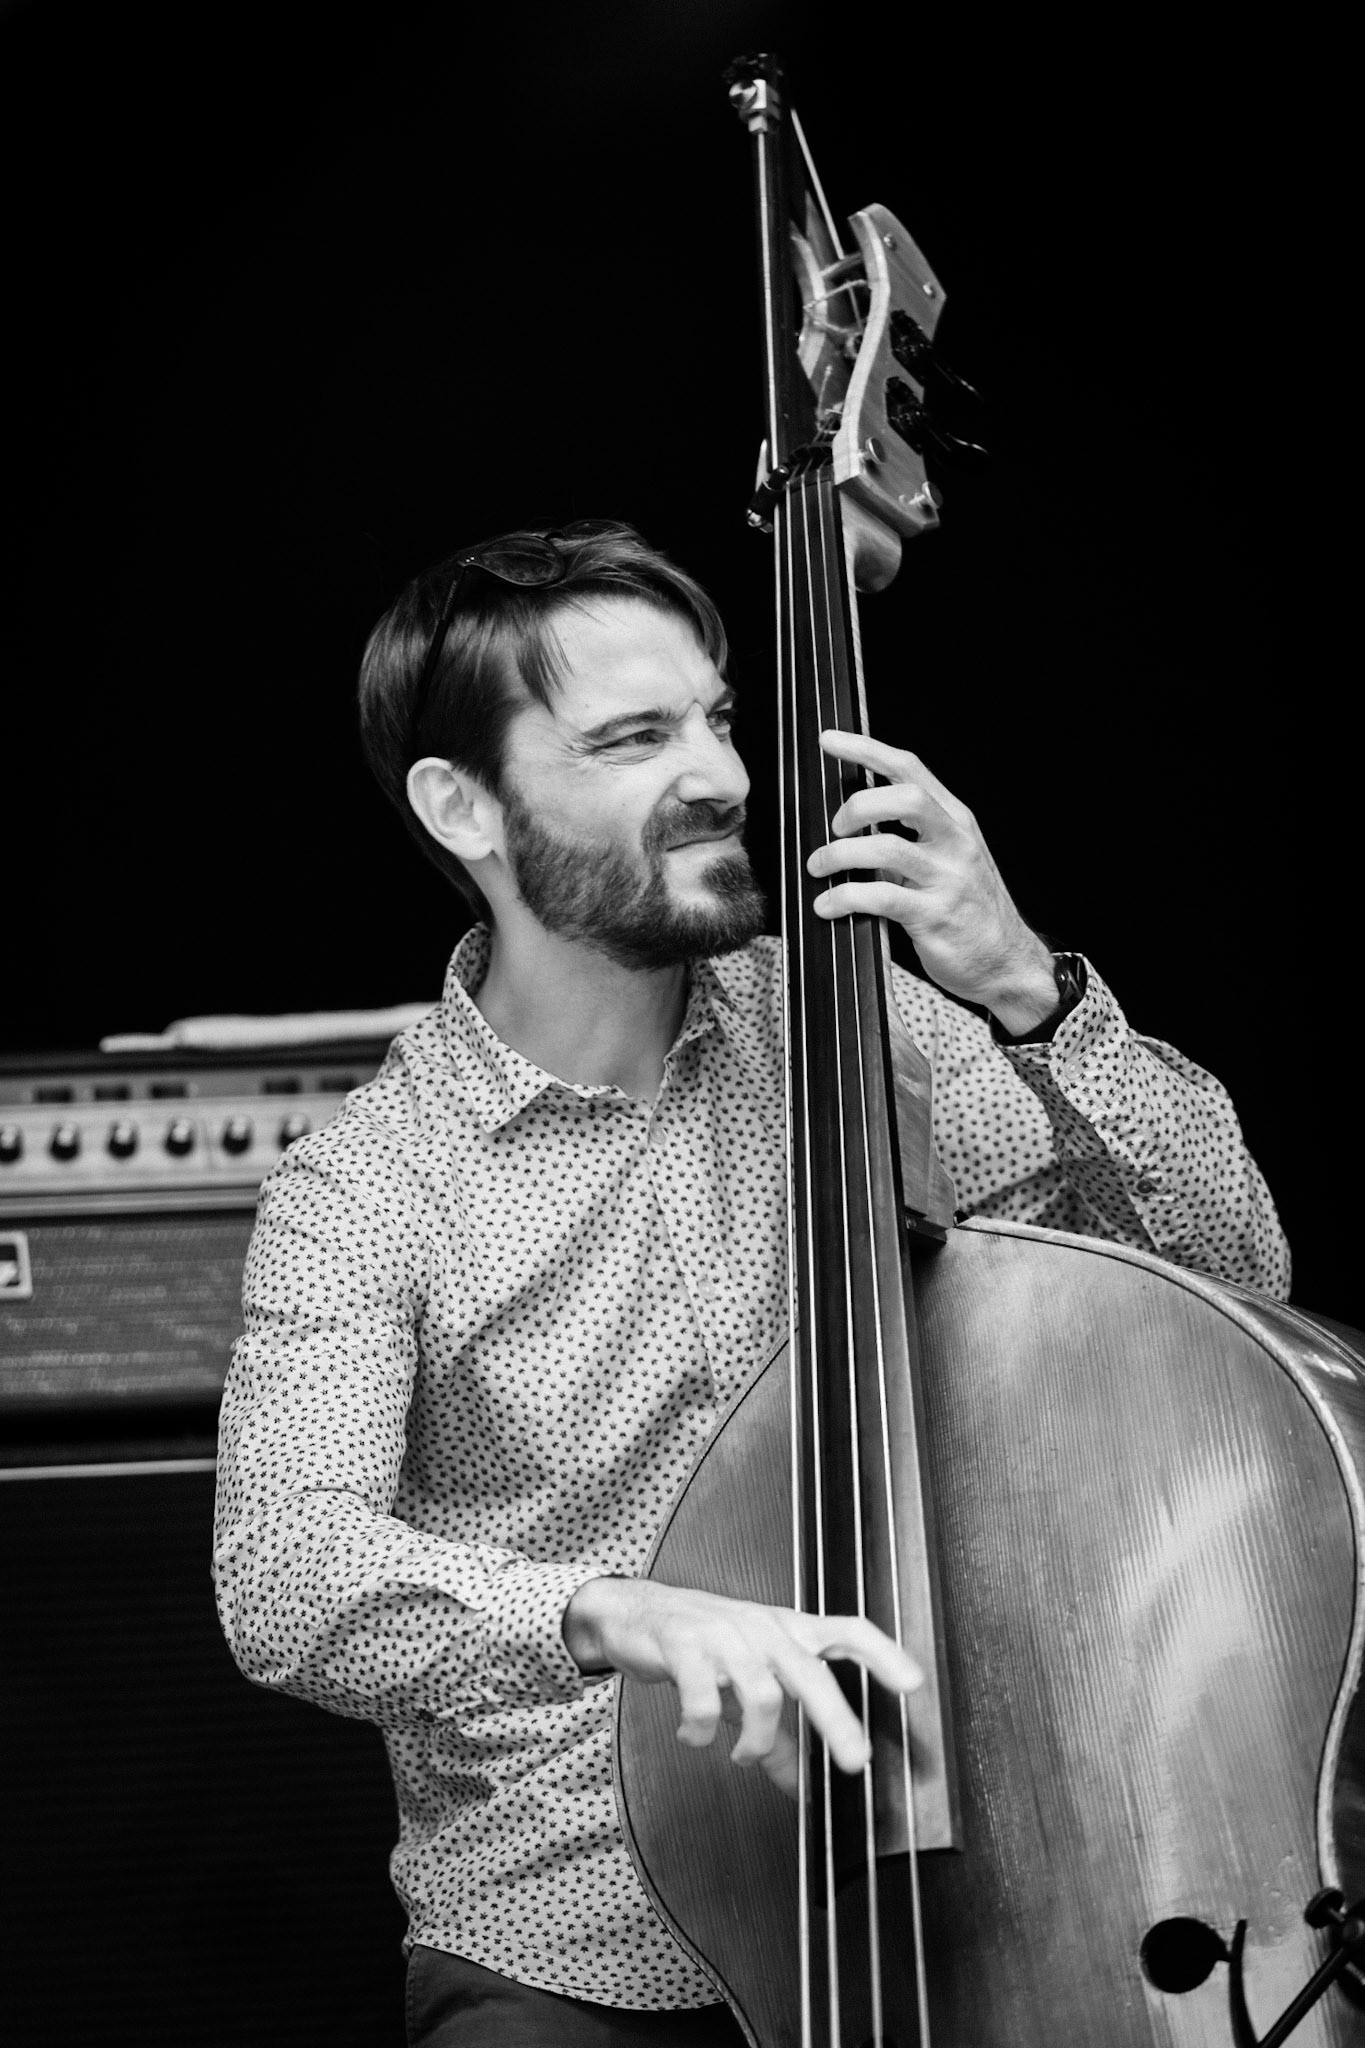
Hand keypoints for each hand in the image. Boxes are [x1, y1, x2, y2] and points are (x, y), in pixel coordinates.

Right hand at [563, 1577, 920, 1795]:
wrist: (634, 1612)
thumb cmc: (703, 1646)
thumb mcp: (745, 1685)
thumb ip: (777, 1734)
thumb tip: (801, 1787)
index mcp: (787, 1632)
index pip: (847, 1631)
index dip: (883, 1654)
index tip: (915, 1683)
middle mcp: (762, 1628)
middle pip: (811, 1672)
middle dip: (836, 1720)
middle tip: (855, 1762)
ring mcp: (724, 1633)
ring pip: (761, 1694)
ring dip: (754, 1741)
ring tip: (743, 1755)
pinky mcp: (684, 1645)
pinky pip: (703, 1701)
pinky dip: (700, 1731)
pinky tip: (693, 1738)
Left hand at [806, 730, 1057, 1034]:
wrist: (1006, 962)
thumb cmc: (970, 910)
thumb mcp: (949, 860)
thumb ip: (912, 837)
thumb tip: (853, 821)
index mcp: (956, 821)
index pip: (910, 769)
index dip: (866, 749)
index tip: (829, 740)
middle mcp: (955, 843)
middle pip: (904, 798)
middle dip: (857, 806)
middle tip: (835, 829)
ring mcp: (947, 880)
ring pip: (886, 847)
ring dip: (839, 855)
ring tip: (819, 868)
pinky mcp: (933, 916)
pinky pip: (880, 897)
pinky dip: (844, 898)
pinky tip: (827, 906)